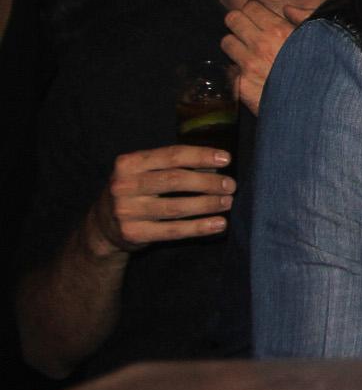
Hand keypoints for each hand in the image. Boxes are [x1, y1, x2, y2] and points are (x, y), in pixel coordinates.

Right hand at [85, 145, 234, 255]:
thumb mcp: (142, 171)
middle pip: (175, 180)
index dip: (201, 156)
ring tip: (227, 202)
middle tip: (231, 185)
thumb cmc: (134, 191)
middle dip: (208, 183)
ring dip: (208, 204)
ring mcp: (127, 211)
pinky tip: (219, 224)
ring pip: (177, 207)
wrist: (102, 225)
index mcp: (128, 163)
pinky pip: (174, 231)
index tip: (226, 159)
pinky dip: (200, 227)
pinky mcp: (134, 233)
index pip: (171, 155)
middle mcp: (124, 186)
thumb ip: (171, 165)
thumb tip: (216, 165)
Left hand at [222, 1, 312, 113]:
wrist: (313, 108)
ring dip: (236, 46)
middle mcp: (259, 45)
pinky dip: (238, 71)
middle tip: (249, 31)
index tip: (259, 17)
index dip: (254, 11)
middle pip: (232, 19)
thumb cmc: (322, 70)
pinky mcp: (241, 85)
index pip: (250, 7)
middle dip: (240, 23)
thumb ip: (305, 18)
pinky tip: (253, 75)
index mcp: (278, 30)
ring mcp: (248, 66)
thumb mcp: (322, 38)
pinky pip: (231, 70)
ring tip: (249, 53)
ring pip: (226, 42)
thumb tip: (288, 9)